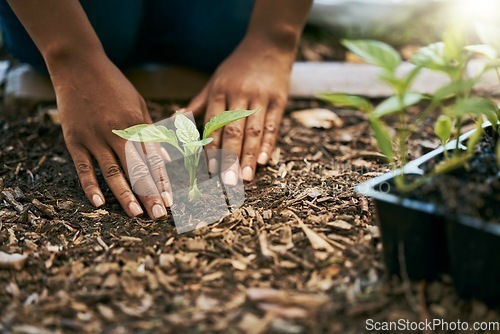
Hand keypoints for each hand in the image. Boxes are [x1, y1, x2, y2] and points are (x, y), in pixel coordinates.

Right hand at [51, 55, 171, 218]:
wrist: (79, 65)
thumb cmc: (114, 85)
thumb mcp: (139, 103)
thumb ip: (149, 131)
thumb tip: (162, 157)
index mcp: (138, 124)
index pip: (153, 159)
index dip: (162, 182)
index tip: (170, 201)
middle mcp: (118, 132)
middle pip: (137, 169)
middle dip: (149, 194)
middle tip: (158, 215)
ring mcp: (95, 137)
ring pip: (113, 172)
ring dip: (125, 195)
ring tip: (135, 214)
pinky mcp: (75, 139)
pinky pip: (84, 167)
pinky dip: (91, 186)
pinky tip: (99, 203)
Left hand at [187, 37, 294, 182]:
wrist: (269, 44)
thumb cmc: (237, 67)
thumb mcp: (214, 81)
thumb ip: (198, 103)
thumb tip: (175, 117)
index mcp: (220, 92)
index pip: (214, 125)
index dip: (212, 149)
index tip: (210, 171)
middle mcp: (239, 95)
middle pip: (234, 131)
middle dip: (230, 158)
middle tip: (228, 182)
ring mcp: (261, 97)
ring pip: (254, 131)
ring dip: (249, 156)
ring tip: (246, 178)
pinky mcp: (279, 99)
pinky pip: (273, 125)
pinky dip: (268, 144)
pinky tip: (264, 161)